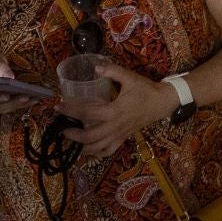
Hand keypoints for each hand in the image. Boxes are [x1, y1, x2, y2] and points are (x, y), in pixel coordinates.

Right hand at [0, 50, 39, 113]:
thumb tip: (10, 76)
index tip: (5, 95)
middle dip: (12, 102)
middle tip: (25, 96)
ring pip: (6, 108)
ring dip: (21, 104)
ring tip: (34, 97)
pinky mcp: (3, 105)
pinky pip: (13, 106)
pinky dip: (25, 103)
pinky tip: (36, 98)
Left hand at [58, 60, 178, 157]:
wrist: (162, 103)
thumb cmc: (145, 89)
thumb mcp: (129, 77)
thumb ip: (112, 71)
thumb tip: (95, 68)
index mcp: (114, 111)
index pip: (87, 113)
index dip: (71, 110)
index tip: (58, 106)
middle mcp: (115, 126)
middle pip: (89, 136)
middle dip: (73, 134)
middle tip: (62, 129)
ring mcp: (120, 134)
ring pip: (98, 148)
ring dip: (82, 147)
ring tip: (71, 140)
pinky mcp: (124, 138)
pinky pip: (109, 150)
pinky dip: (97, 153)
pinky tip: (89, 150)